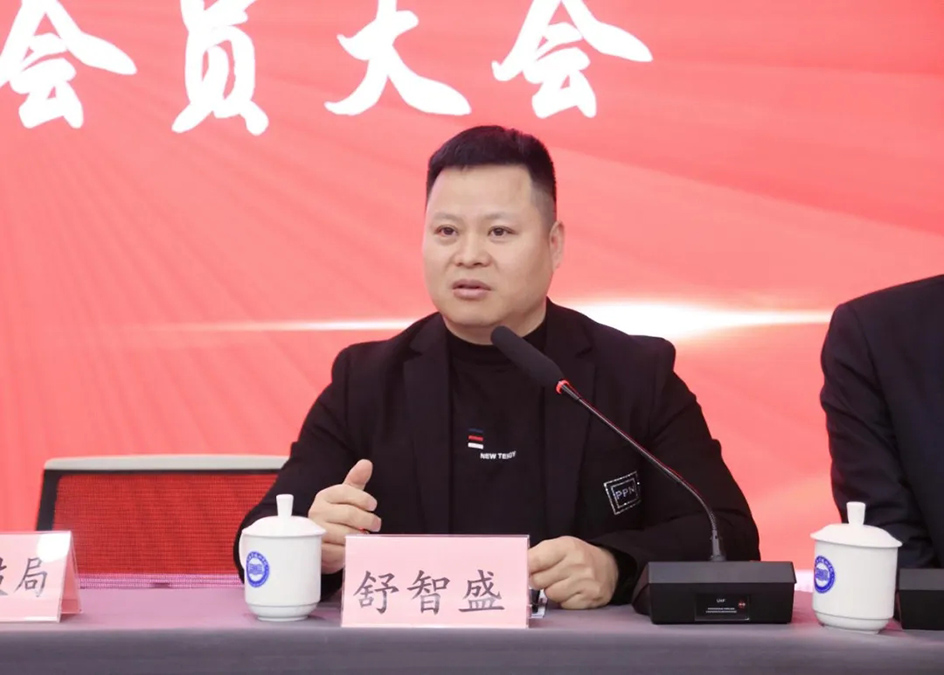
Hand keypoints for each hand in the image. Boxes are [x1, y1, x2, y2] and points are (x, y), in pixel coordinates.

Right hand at [308, 459, 380, 573]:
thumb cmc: (338, 515)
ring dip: (360, 536)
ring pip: (347, 533)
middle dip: (368, 520)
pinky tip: (354, 546)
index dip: (363, 498)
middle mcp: (317, 511)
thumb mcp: (347, 496)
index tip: (373, 505)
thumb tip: (366, 463)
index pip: (346, 491)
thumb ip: (357, 480)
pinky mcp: (319, 550)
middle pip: (349, 514)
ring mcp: (316, 531)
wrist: (323, 543)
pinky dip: (352, 549)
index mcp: (325, 496)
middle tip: (376, 524)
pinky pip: (342, 550)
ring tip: (364, 535)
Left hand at [528, 536, 618, 608]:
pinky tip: (572, 592)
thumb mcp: (559, 546)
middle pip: (539, 581)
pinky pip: (564, 605)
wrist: (609, 566)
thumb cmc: (577, 556)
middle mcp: (578, 563)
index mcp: (567, 546)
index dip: (524, 568)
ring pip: (551, 595)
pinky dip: (565, 601)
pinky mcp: (591, 598)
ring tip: (561, 583)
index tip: (521, 571)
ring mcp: (586, 582)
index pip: (534, 560)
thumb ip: (538, 555)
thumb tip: (517, 568)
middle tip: (545, 577)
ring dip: (552, 592)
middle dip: (538, 581)